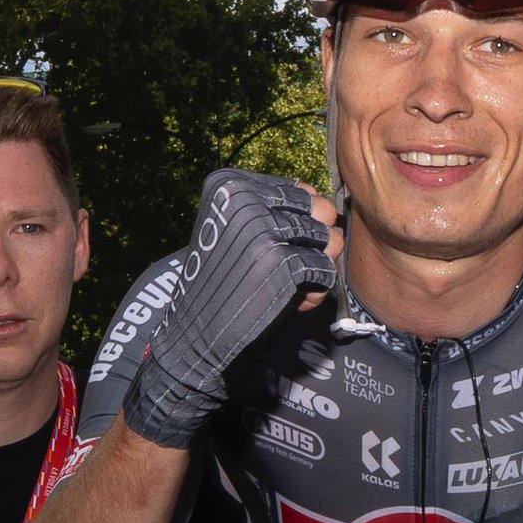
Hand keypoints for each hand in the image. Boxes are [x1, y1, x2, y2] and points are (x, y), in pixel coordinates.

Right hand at [123, 170, 338, 447]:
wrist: (194, 338)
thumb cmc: (221, 284)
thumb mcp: (237, 231)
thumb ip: (278, 210)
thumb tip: (326, 204)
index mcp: (228, 184)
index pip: (298, 190)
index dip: (299, 224)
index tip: (273, 248)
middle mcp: (244, 198)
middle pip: (319, 210)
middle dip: (315, 243)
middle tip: (286, 270)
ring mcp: (265, 230)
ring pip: (328, 238)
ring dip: (317, 267)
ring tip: (287, 286)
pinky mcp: (284, 263)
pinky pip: (326, 269)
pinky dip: (317, 290)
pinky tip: (291, 303)